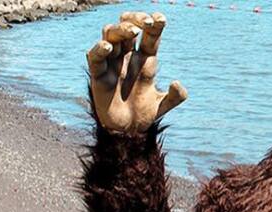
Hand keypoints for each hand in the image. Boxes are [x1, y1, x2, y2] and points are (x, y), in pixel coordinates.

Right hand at [86, 12, 186, 131]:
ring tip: (132, 31)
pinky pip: (95, 57)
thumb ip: (175, 96)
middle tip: (147, 22)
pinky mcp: (98, 75)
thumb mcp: (163, 106)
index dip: (154, 25)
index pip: (149, 36)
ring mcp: (112, 64)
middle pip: (127, 27)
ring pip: (110, 35)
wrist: (126, 132)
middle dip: (136, 20)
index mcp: (145, 60)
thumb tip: (176, 83)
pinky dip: (99, 49)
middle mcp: (127, 57)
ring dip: (121, 29)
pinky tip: (108, 47)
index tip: (161, 18)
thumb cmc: (143, 115)